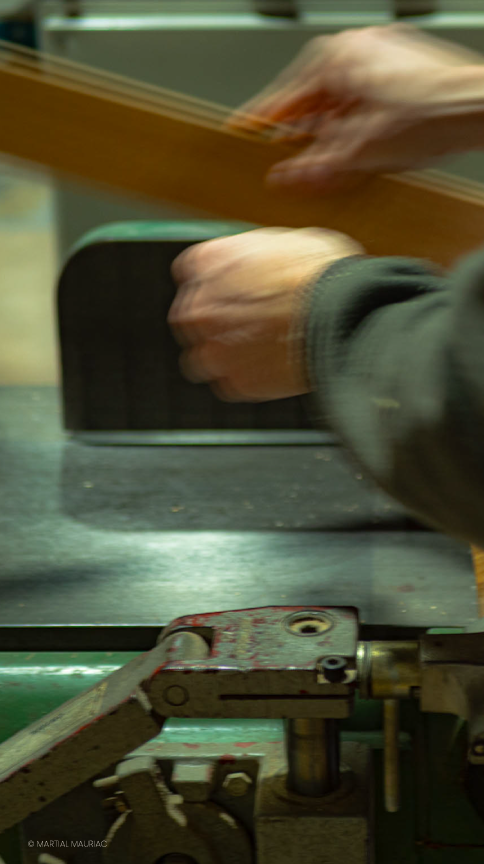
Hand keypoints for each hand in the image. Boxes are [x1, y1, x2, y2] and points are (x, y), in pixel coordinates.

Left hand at [168, 227, 362, 401]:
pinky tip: (276, 367)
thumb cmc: (324, 272)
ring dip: (227, 355)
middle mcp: (199, 307)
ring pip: (204, 359)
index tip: (235, 291)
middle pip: (192, 319)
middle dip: (217, 322)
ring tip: (261, 351)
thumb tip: (260, 267)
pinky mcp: (235, 384)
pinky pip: (234, 384)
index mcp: (208, 262)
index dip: (218, 283)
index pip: (192, 273)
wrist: (344, 315)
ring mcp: (214, 350)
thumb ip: (255, 258)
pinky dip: (250, 378)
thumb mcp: (285, 241)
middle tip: (250, 324)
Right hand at [229, 24, 483, 190]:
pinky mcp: (400, 68)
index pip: (282, 99)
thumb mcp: (357, 152)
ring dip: (332, 135)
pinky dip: (356, 124)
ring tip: (331, 165)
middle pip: (312, 101)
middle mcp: (354, 50)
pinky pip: (362, 99)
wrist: (479, 108)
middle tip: (289, 165)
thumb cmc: (428, 116)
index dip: (260, 124)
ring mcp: (379, 56)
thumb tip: (286, 178)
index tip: (240, 135)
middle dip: (302, 137)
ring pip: (339, 102)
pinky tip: (359, 152)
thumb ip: (314, 168)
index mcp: (333, 60)